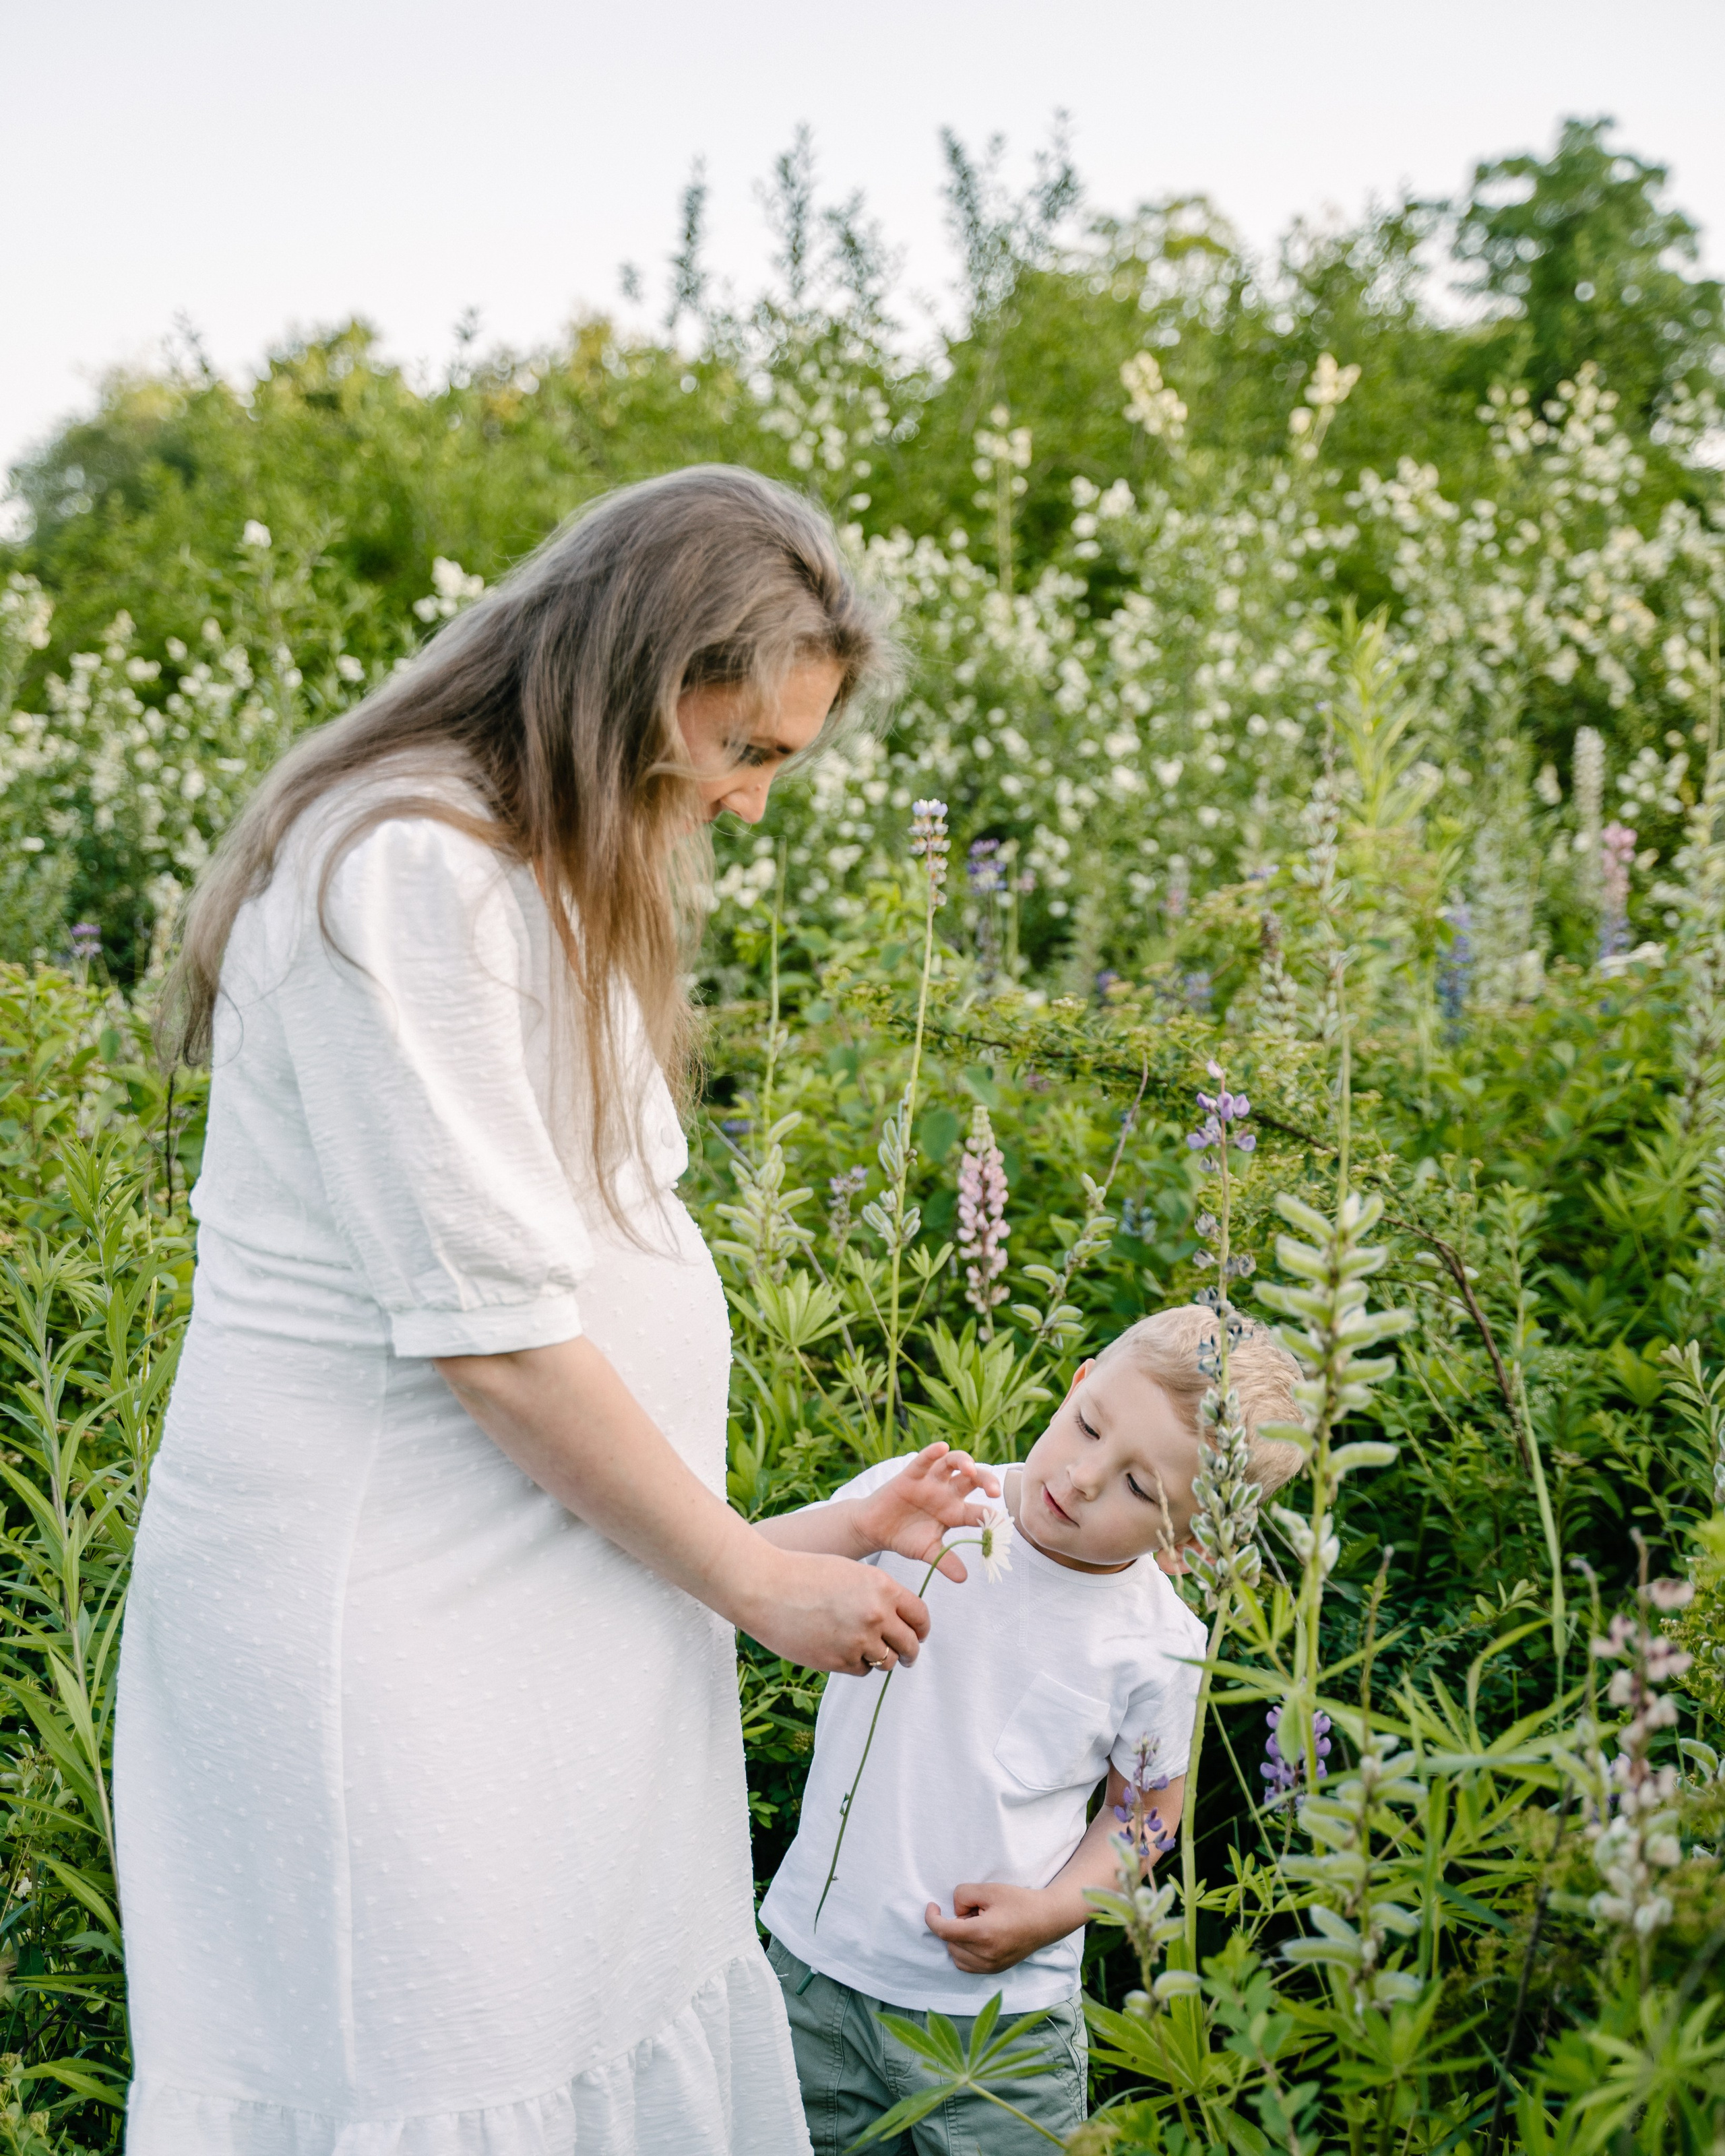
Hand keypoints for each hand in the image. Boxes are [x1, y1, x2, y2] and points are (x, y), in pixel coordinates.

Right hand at [739, 1546, 930, 1676]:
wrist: (766, 1588)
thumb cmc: (805, 1574)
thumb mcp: (851, 1573)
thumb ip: (877, 1594)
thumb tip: (897, 1618)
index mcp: (882, 1587)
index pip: (920, 1615)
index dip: (921, 1628)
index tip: (918, 1634)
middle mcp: (876, 1614)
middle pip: (910, 1644)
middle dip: (909, 1652)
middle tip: (906, 1656)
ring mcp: (858, 1640)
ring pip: (886, 1662)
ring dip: (881, 1659)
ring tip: (866, 1651)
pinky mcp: (838, 1661)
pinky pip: (861, 1670)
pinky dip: (857, 1664)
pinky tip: (841, 1650)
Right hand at [854, 1442, 1002, 1582]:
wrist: (875, 1529)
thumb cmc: (905, 1537)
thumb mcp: (927, 1551)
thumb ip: (945, 1561)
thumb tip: (963, 1578)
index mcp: (955, 1512)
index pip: (979, 1511)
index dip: (991, 1516)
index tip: (1001, 1525)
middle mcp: (947, 1493)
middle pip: (973, 1480)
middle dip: (986, 1481)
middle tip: (994, 1491)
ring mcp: (930, 1482)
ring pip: (952, 1463)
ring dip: (963, 1462)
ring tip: (970, 1469)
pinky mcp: (911, 1475)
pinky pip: (923, 1460)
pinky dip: (933, 1452)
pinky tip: (942, 1447)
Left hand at [924, 1880, 1078, 1974]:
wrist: (1046, 1920)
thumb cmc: (1019, 1902)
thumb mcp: (989, 1889)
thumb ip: (963, 1895)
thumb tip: (954, 1912)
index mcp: (983, 1934)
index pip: (943, 1931)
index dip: (932, 1917)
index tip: (932, 1906)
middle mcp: (985, 1956)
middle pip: (949, 1942)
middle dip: (954, 1924)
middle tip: (973, 1911)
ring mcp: (991, 1966)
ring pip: (956, 1955)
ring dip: (958, 1939)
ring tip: (978, 1924)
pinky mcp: (995, 1970)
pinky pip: (967, 1965)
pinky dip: (964, 1952)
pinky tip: (977, 1938)